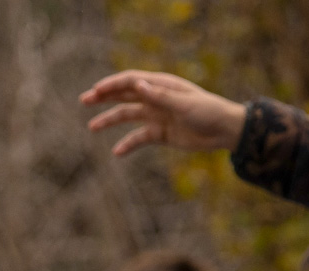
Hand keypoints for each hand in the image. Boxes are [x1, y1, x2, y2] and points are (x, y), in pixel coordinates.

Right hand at [81, 70, 247, 156]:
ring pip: (127, 116)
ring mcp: (157, 116)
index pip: (131, 81)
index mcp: (161, 85)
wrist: (224, 132)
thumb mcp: (184, 104)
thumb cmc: (208, 112)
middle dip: (104, 98)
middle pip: (124, 95)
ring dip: (110, 120)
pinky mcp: (160, 134)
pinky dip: (128, 144)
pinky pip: (139, 138)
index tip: (96, 91)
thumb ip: (160, 96)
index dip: (112, 85)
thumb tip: (138, 85)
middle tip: (84, 101)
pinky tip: (117, 152)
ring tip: (91, 127)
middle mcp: (156, 98)